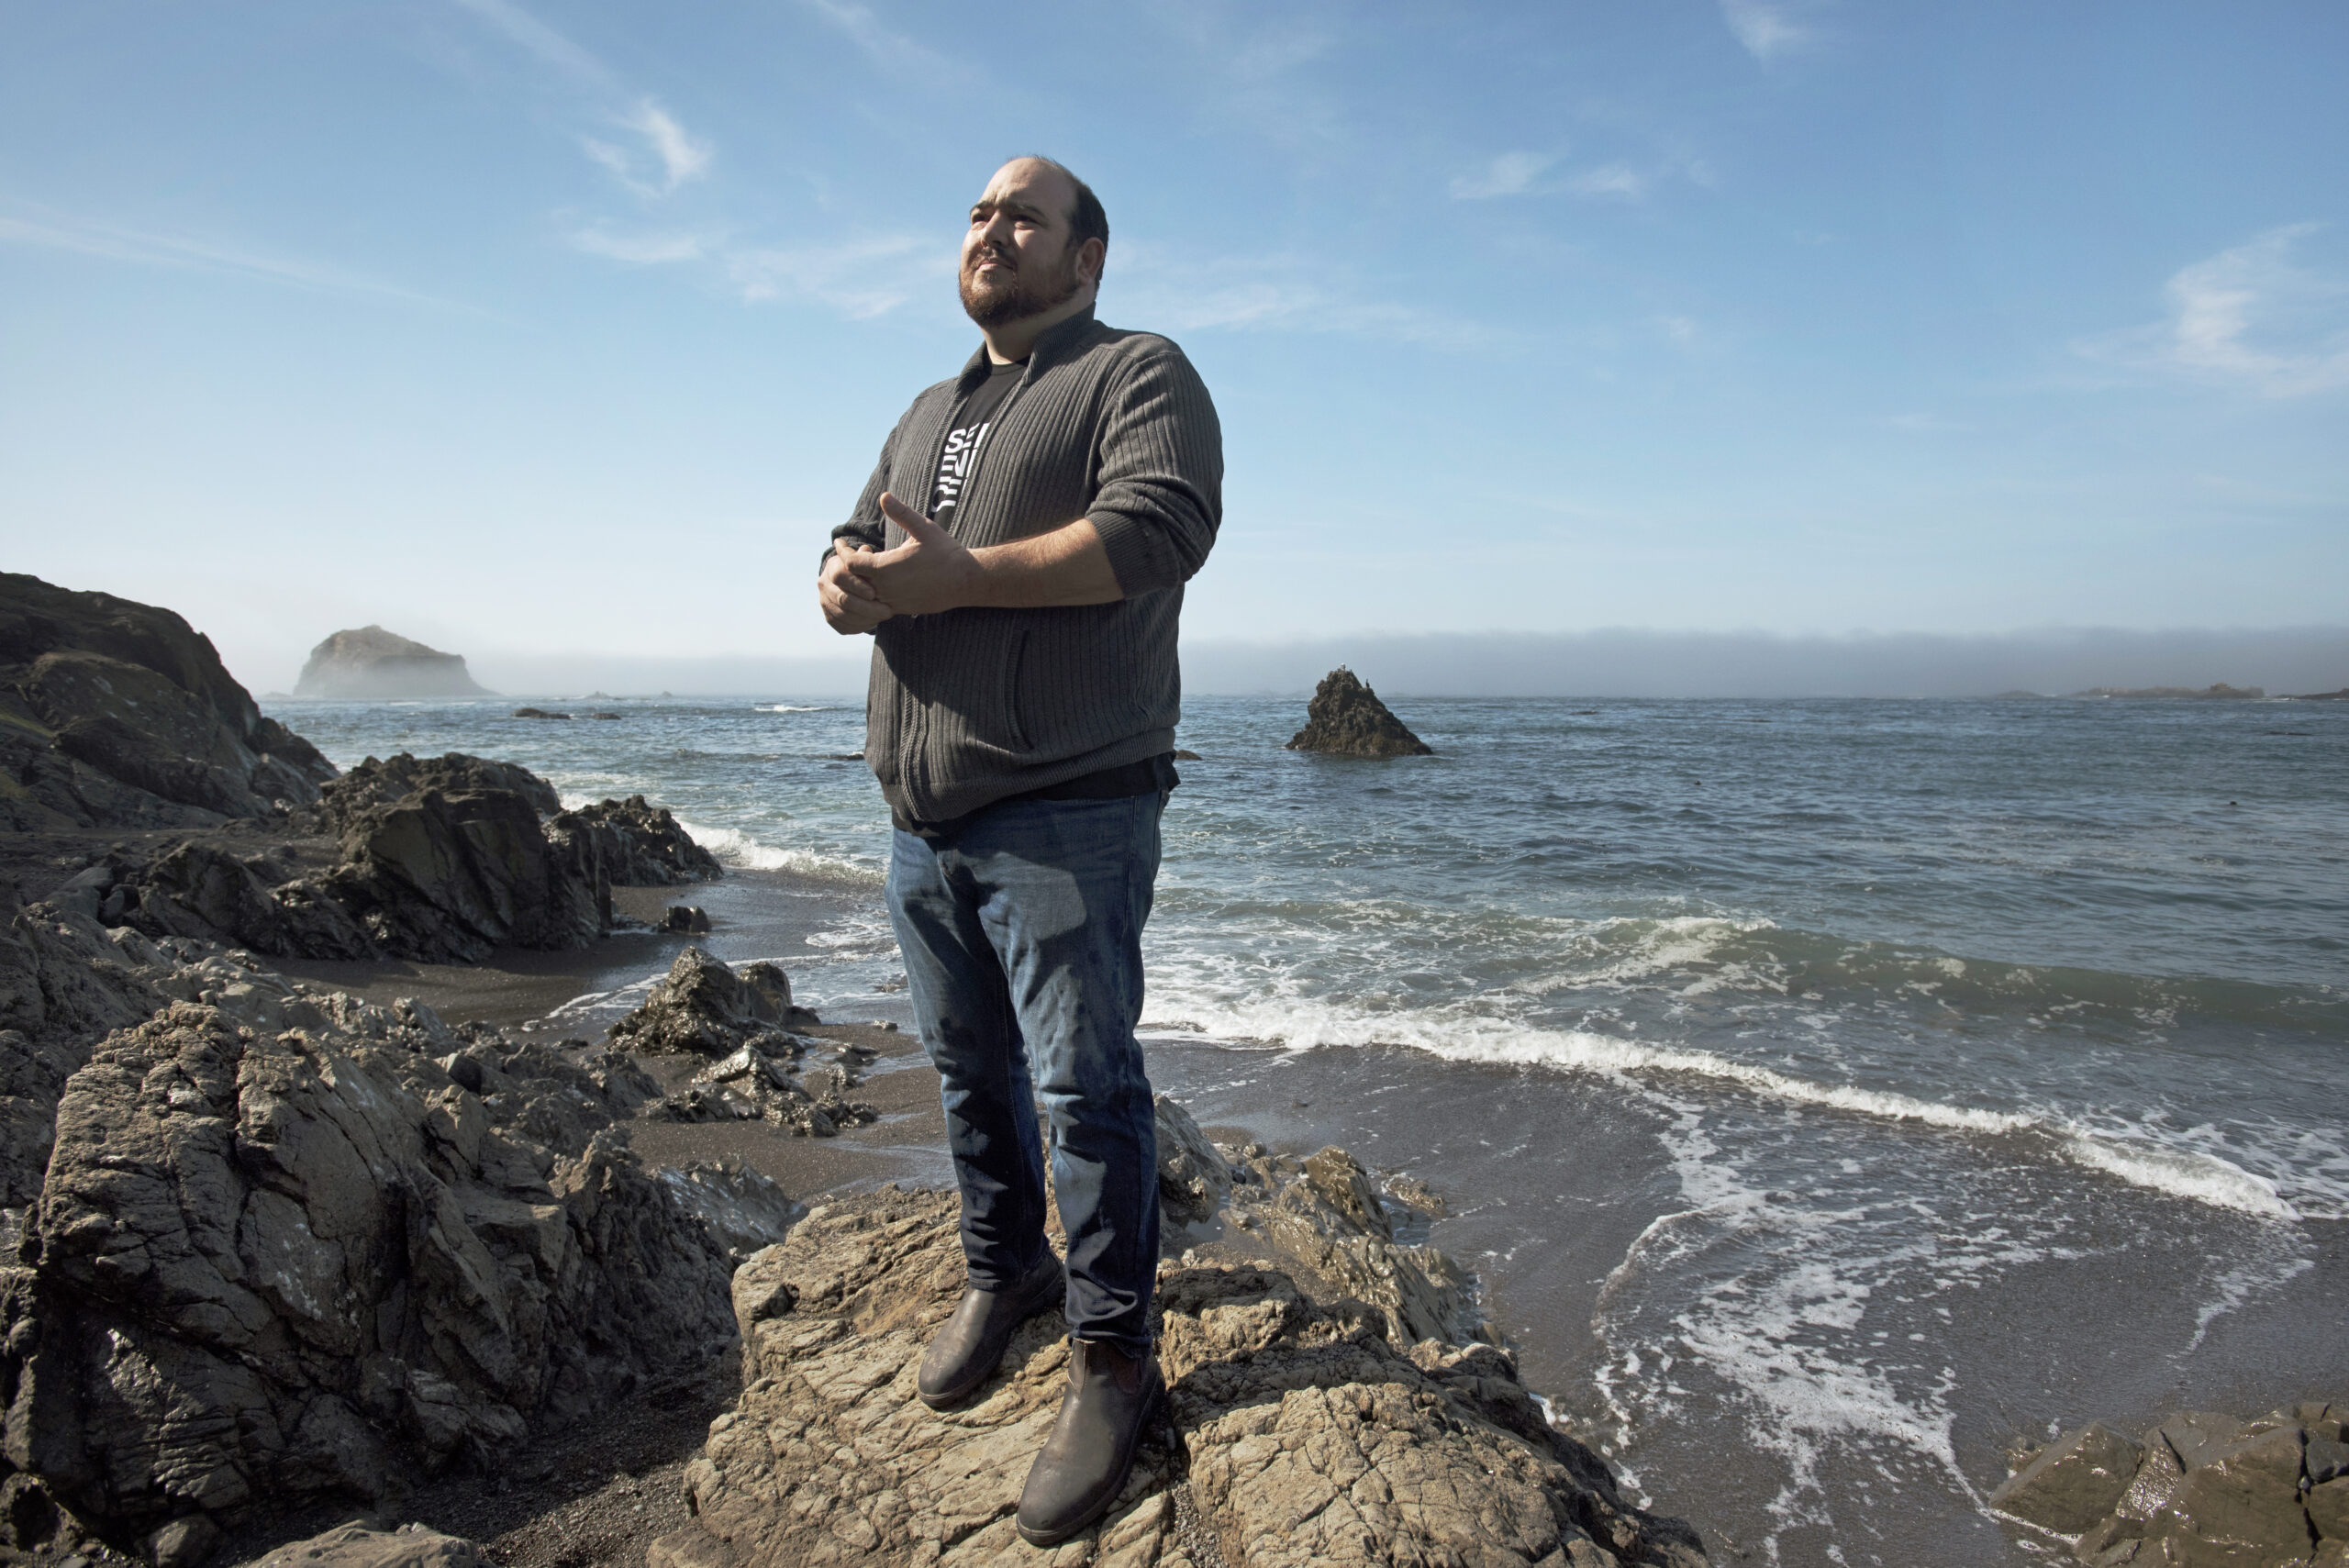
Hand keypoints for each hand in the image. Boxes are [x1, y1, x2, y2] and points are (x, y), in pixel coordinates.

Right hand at [819, 539, 894, 633]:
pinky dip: (860, 626)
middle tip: (887, 611)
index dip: (856, 585)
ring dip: (866, 618)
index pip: (839, 576)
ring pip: (843, 615)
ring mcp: (825, 602)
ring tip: (884, 617)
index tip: (874, 593)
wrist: (853, 584)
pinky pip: (843, 626)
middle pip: (842, 598)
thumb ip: (866, 557)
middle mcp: (824, 585)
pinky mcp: (829, 618)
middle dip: (866, 607)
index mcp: (832, 567)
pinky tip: (874, 622)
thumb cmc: (864, 570)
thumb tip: (865, 551)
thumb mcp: (866, 560)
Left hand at [851, 493, 985, 615]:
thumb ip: (901, 513)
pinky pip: (874, 605)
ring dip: (856, 581)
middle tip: (849, 552)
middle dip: (846, 566)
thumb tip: (883, 495)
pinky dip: (867, 594)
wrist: (965, 581)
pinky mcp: (899, 609)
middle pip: (851, 581)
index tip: (840, 541)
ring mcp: (892, 601)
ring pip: (861, 596)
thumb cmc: (945, 552)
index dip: (843, 551)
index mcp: (886, 567)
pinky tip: (872, 580)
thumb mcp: (923, 528)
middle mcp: (885, 588)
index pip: (851, 563)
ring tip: (859, 565)